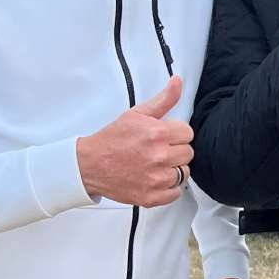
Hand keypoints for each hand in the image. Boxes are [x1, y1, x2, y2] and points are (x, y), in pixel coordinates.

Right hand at [76, 77, 192, 205]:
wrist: (89, 164)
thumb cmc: (112, 139)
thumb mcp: (137, 114)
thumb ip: (163, 99)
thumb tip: (177, 82)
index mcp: (158, 133)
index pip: (188, 133)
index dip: (176, 133)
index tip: (164, 136)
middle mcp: (160, 156)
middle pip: (188, 153)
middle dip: (175, 150)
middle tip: (157, 150)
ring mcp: (156, 178)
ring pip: (183, 173)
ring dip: (172, 169)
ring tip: (155, 164)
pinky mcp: (152, 196)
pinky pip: (175, 193)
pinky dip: (168, 188)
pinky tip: (155, 178)